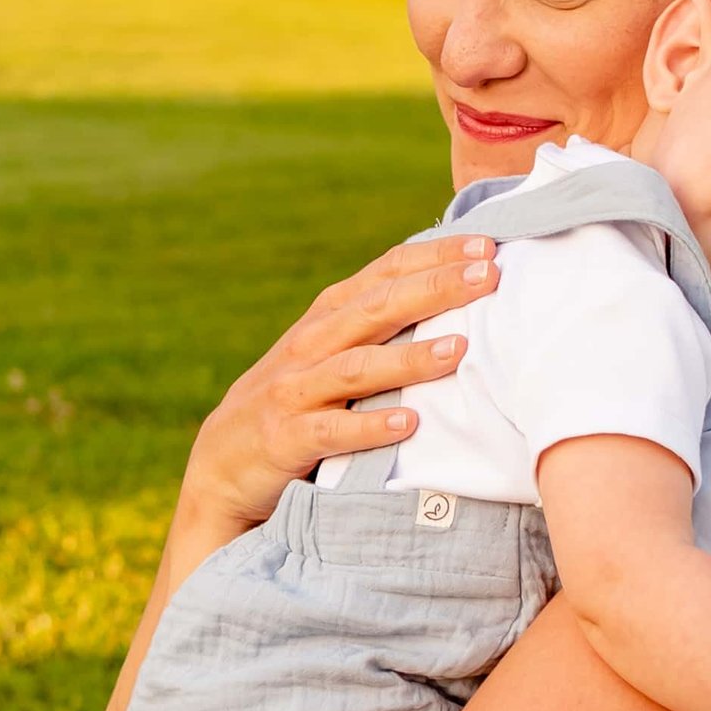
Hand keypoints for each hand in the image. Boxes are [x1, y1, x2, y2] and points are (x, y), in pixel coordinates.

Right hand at [178, 234, 499, 542]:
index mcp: (328, 318)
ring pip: (357, 367)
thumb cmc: (296, 405)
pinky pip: (331, 431)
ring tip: (461, 348)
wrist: (222, 465)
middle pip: (377, 308)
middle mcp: (310, 344)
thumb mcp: (329, 356)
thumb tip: (454, 300)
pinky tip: (410, 422)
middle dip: (435, 289)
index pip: (385, 272)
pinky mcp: (284, 437)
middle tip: (487, 275)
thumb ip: (378, 329)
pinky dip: (369, 426)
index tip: (486, 245)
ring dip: (410, 358)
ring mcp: (294, 390)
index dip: (434, 256)